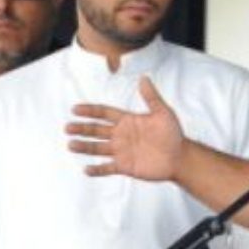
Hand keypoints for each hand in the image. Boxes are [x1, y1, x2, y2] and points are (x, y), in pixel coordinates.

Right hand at [66, 75, 183, 180]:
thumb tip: (144, 78)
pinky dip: (97, 170)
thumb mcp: (163, 113)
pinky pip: (107, 168)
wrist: (181, 158)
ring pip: (98, 148)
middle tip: (68, 128)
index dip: (90, 111)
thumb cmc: (173, 135)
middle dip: (82, 129)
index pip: (104, 113)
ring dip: (84, 147)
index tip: (75, 109)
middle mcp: (121, 135)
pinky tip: (86, 169)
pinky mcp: (125, 166)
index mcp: (127, 121)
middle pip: (96, 130)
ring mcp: (122, 151)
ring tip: (71, 144)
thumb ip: (151, 97)